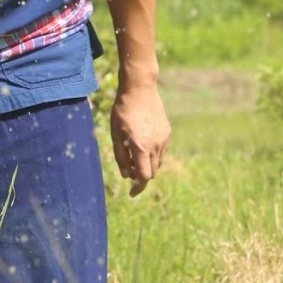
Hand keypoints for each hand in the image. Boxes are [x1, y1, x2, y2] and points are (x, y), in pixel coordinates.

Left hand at [110, 81, 169, 195]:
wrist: (140, 89)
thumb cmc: (123, 111)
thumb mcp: (116, 134)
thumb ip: (121, 156)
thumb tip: (127, 175)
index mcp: (141, 147)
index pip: (144, 176)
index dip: (138, 187)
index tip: (132, 193)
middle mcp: (155, 145)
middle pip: (152, 172)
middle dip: (142, 177)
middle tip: (130, 173)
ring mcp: (163, 139)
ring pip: (159, 163)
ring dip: (148, 166)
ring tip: (135, 158)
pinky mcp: (167, 132)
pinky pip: (162, 151)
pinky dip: (154, 155)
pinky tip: (143, 147)